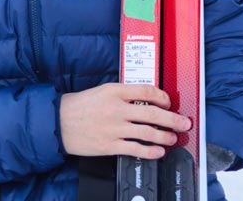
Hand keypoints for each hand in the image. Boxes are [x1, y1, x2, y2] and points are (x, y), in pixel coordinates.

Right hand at [59, 83, 191, 159]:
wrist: (58, 122)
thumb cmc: (79, 106)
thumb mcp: (101, 91)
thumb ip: (123, 94)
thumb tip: (145, 100)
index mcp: (115, 91)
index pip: (147, 91)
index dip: (163, 97)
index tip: (169, 102)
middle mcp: (117, 109)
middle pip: (153, 113)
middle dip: (173, 119)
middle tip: (184, 122)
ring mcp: (114, 128)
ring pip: (148, 132)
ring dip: (165, 135)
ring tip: (173, 138)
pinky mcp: (110, 145)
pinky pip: (136, 149)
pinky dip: (151, 151)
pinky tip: (159, 151)